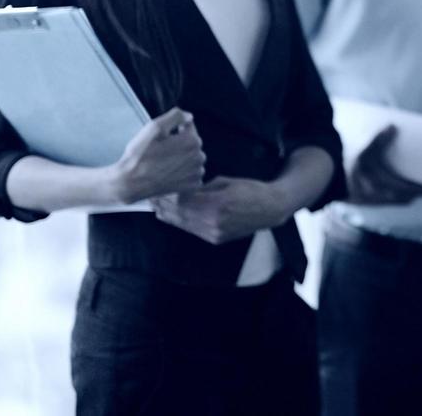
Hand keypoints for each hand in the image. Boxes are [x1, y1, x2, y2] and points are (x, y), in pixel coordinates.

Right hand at [107, 107, 205, 203]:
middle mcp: (199, 156)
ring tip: (164, 163)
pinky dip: (185, 172)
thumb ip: (175, 116)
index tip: (163, 138)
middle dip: (180, 144)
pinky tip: (170, 173)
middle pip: (192, 143)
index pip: (189, 127)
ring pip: (193, 158)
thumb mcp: (153, 128)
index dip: (175, 129)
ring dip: (183, 158)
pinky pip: (193, 173)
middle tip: (161, 151)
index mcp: (192, 141)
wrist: (130, 183)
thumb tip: (189, 117)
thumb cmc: (140, 154)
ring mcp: (197, 172)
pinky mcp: (194, 185)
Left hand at [151, 176, 285, 244]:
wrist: (271, 209)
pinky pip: (192, 230)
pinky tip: (174, 216)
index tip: (156, 189)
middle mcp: (212, 222)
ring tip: (157, 207)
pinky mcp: (215, 239)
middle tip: (151, 198)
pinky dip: (181, 222)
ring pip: (183, 225)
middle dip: (163, 206)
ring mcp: (213, 233)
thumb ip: (203, 188)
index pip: (181, 201)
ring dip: (169, 216)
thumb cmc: (251, 190)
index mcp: (215, 204)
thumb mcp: (226, 182)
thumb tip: (184, 189)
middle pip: (178, 214)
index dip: (167, 195)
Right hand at [347, 125, 421, 205]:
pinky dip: (401, 197)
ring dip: (413, 195)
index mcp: (381, 185)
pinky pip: (390, 201)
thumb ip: (379, 139)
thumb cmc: (348, 164)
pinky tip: (406, 192)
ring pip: (399, 201)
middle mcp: (379, 196)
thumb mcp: (364, 150)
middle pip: (408, 198)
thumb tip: (393, 126)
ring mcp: (374, 201)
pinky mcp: (369, 201)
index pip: (409, 190)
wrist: (327, 179)